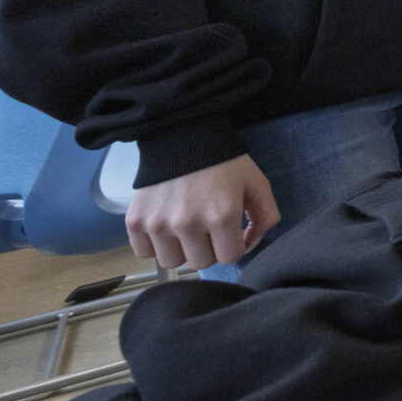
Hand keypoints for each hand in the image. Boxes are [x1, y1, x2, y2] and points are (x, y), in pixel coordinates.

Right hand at [125, 154, 279, 270]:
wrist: (182, 137)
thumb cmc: (223, 162)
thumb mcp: (256, 183)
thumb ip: (266, 216)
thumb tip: (250, 244)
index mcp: (222, 214)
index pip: (230, 257)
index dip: (234, 245)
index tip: (231, 232)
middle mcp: (188, 223)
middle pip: (201, 263)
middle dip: (209, 249)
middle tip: (208, 228)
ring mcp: (158, 223)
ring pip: (172, 262)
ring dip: (182, 250)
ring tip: (186, 228)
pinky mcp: (135, 221)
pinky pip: (145, 253)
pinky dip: (155, 245)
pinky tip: (165, 227)